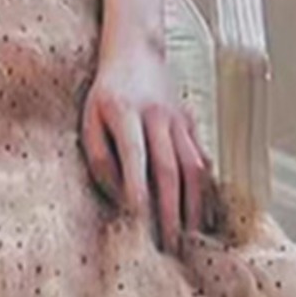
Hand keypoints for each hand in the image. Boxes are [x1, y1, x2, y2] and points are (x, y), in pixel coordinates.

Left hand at [79, 37, 215, 254]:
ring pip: (193, 167)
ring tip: (193, 238)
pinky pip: (203, 160)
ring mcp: (180, 121)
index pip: (134, 154)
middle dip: (171, 209)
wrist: (137, 52)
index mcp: (125, 113)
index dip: (137, 186)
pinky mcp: (193, 125)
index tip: (138, 218)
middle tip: (170, 244)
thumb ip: (98, 156)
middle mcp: (157, 117)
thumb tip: (117, 195)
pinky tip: (206, 214)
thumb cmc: (106, 93)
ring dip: (195, 206)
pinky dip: (206, 190)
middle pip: (169, 167)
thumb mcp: (89, 119)